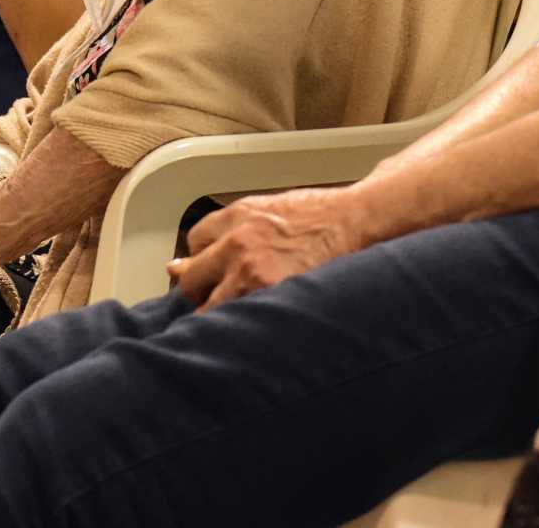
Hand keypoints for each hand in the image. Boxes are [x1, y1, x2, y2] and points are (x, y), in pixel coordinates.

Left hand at [168, 187, 361, 310]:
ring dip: (219, 316)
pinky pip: (241, 323)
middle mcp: (237, 245)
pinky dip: (243, 329)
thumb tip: (185, 262)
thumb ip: (229, 231)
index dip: (202, 259)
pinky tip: (253, 330)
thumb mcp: (266, 209)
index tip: (210, 272)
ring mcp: (253, 274)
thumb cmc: (318, 216)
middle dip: (199, 293)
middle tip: (213, 302)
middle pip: (191, 280)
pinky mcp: (272, 297)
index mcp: (234, 217)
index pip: (193, 243)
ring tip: (233, 324)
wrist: (354, 222)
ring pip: (211, 309)